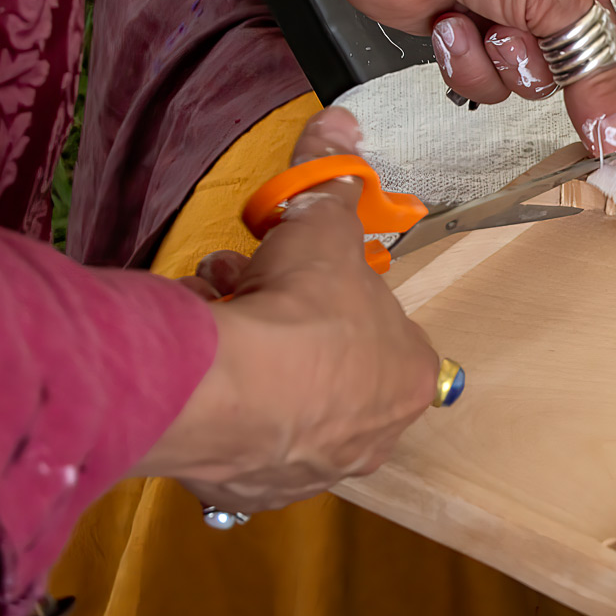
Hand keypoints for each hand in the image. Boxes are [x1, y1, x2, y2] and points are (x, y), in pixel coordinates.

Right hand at [135, 108, 438, 512]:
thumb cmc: (303, 312)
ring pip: (286, 401)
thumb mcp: (323, 226)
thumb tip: (340, 128)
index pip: (387, 333)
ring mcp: (319, 466)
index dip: (341, 298)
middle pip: (333, 367)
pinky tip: (204, 364)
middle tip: (253, 286)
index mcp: (411, 375)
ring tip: (218, 313)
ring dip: (254, 352)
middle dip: (290, 319)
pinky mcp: (260, 487)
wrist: (233, 388)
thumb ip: (332, 181)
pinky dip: (224, 399)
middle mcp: (375, 432)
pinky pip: (243, 438)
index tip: (308, 279)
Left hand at [252, 0, 615, 160]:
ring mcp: (522, 9)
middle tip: (589, 123)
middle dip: (580, 84)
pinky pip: (495, 80)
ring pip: (544, 80)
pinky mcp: (479, 33)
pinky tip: (452, 23)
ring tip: (490, 24)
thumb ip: (596, 72)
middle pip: (603, 62)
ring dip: (514, 63)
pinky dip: (471, 60)